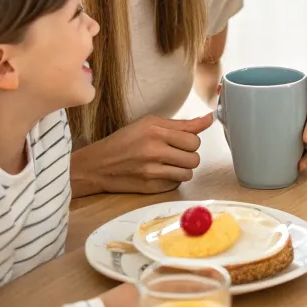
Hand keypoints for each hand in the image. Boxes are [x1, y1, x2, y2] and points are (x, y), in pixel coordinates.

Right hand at [70, 112, 214, 195]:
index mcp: (155, 131)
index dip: (192, 141)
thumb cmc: (124, 141)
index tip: (185, 141)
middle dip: (189, 156)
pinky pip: (176, 184)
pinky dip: (172, 180)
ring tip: (170, 164)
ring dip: (183, 169)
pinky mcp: (151, 187)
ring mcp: (152, 171)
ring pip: (189, 173)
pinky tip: (160, 173)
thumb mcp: (149, 123)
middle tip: (176, 153)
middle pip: (195, 157)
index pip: (194, 139)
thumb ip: (180, 124)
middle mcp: (155, 150)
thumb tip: (208, 119)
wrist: (98, 165)